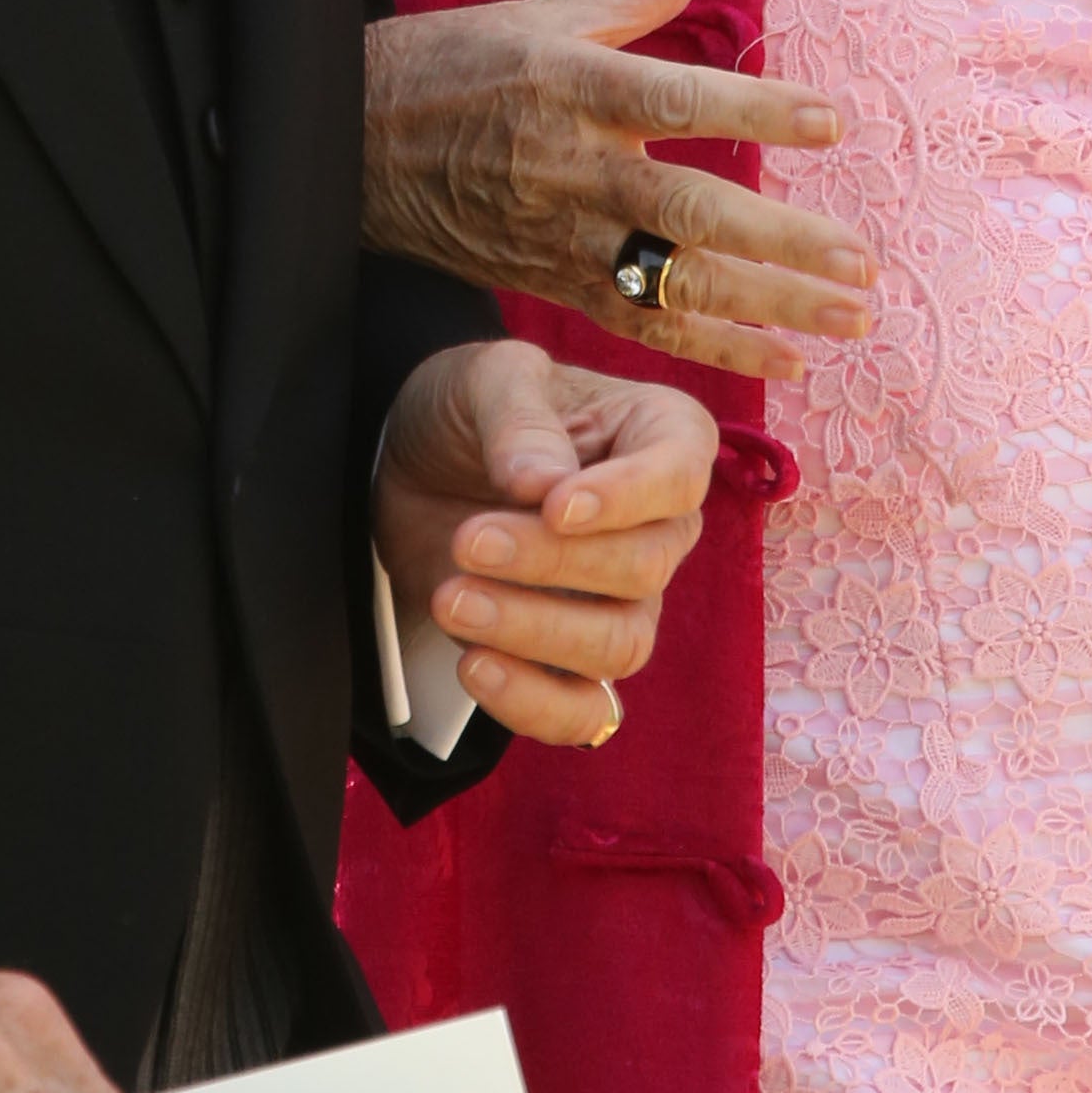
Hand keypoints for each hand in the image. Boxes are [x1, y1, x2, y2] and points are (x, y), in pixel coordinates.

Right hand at [365, 0, 872, 381]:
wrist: (349, 144)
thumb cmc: (454, 66)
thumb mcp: (539, 16)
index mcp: (572, 87)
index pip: (679, 102)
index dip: (756, 114)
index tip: (832, 124)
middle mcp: (569, 168)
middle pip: (688, 215)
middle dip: (781, 243)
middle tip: (860, 262)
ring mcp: (559, 236)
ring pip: (672, 284)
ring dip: (767, 307)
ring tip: (848, 316)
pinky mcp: (549, 284)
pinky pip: (639, 326)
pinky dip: (712, 348)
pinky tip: (784, 360)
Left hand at [373, 334, 716, 747]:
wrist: (413, 468)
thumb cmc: (471, 409)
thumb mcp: (484, 379)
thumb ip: (519, 420)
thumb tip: (546, 486)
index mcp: (662, 437)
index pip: (678, 479)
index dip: (625, 500)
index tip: (554, 505)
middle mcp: (660, 526)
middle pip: (643, 568)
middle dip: (551, 562)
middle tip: (469, 539)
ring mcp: (623, 601)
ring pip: (620, 645)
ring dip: (533, 631)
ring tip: (450, 598)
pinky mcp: (571, 661)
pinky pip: (585, 713)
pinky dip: (533, 703)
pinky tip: (473, 666)